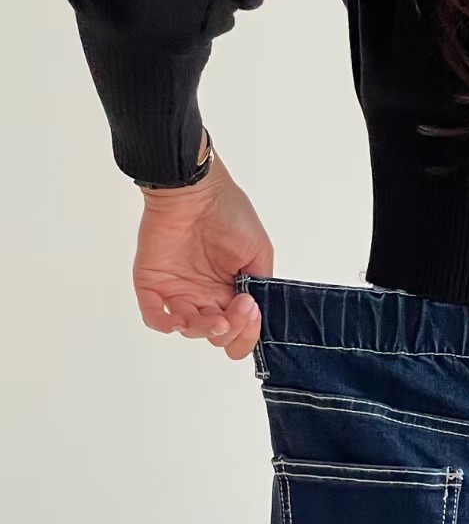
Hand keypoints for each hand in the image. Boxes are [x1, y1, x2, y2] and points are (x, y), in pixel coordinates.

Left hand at [133, 139, 271, 360]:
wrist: (194, 188)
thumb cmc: (228, 212)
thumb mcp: (259, 252)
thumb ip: (260, 287)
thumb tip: (259, 314)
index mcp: (230, 292)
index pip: (238, 330)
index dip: (246, 332)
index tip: (252, 312)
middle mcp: (205, 296)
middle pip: (215, 335)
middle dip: (230, 331)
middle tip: (239, 307)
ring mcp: (178, 292)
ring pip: (189, 330)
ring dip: (204, 330)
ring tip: (216, 317)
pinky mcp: (153, 284)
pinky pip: (154, 317)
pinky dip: (164, 325)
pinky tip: (178, 321)